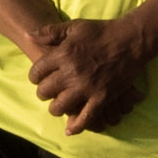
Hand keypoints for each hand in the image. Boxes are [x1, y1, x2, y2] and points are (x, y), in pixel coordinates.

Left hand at [26, 19, 150, 133]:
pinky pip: (86, 117)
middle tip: (45, 93)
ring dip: (55, 108)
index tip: (36, 78)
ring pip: (61, 106)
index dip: (34, 76)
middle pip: (46, 90)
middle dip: (42, 93)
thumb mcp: (72, 27)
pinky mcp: (102, 98)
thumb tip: (28, 35)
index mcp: (62, 55)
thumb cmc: (100, 31)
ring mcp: (87, 87)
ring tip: (56, 106)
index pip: (37, 71)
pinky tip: (69, 130)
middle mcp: (71, 73)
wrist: (129, 41)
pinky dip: (76, 126)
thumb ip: (49, 32)